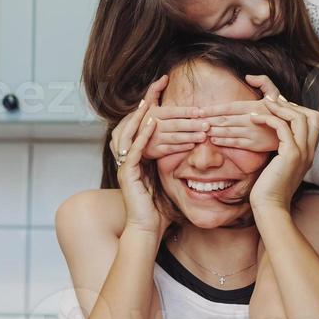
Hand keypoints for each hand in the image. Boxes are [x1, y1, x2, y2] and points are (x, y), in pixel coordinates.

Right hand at [109, 76, 208, 162]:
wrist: (132, 139)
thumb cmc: (145, 119)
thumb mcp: (148, 104)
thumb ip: (155, 90)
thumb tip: (165, 77)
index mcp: (154, 113)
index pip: (172, 111)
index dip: (186, 111)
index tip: (200, 111)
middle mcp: (154, 125)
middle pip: (176, 125)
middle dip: (192, 125)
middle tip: (207, 125)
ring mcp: (154, 139)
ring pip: (175, 138)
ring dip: (190, 137)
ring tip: (203, 136)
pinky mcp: (155, 151)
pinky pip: (170, 149)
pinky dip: (181, 148)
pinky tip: (192, 145)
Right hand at [111, 99, 166, 236]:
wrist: (147, 229)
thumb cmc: (159, 210)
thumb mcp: (168, 182)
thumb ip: (173, 168)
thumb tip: (194, 157)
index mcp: (136, 160)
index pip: (142, 129)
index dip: (150, 112)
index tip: (159, 94)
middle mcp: (127, 160)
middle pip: (132, 126)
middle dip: (144, 107)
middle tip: (153, 89)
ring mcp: (125, 166)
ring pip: (130, 135)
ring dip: (141, 117)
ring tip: (150, 102)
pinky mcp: (127, 174)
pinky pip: (134, 150)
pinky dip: (143, 136)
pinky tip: (152, 124)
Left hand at [196, 74, 283, 151]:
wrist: (294, 133)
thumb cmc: (281, 112)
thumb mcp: (275, 93)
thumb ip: (263, 81)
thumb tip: (248, 77)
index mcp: (254, 106)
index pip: (229, 107)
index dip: (213, 109)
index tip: (199, 110)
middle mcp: (252, 119)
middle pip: (225, 119)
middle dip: (208, 120)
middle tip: (193, 121)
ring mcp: (252, 133)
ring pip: (228, 131)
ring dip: (212, 131)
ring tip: (200, 130)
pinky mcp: (254, 145)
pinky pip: (235, 143)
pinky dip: (223, 141)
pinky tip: (213, 139)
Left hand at [248, 97, 318, 212]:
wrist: (270, 207)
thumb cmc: (270, 189)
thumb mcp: (281, 167)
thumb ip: (285, 153)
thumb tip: (278, 143)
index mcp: (309, 152)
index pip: (314, 122)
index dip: (298, 109)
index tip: (279, 105)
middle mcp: (310, 151)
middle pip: (312, 115)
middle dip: (291, 104)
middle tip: (271, 100)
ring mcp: (303, 152)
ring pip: (299, 118)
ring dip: (279, 107)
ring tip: (262, 104)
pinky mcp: (291, 155)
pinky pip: (282, 127)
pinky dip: (268, 118)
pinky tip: (254, 119)